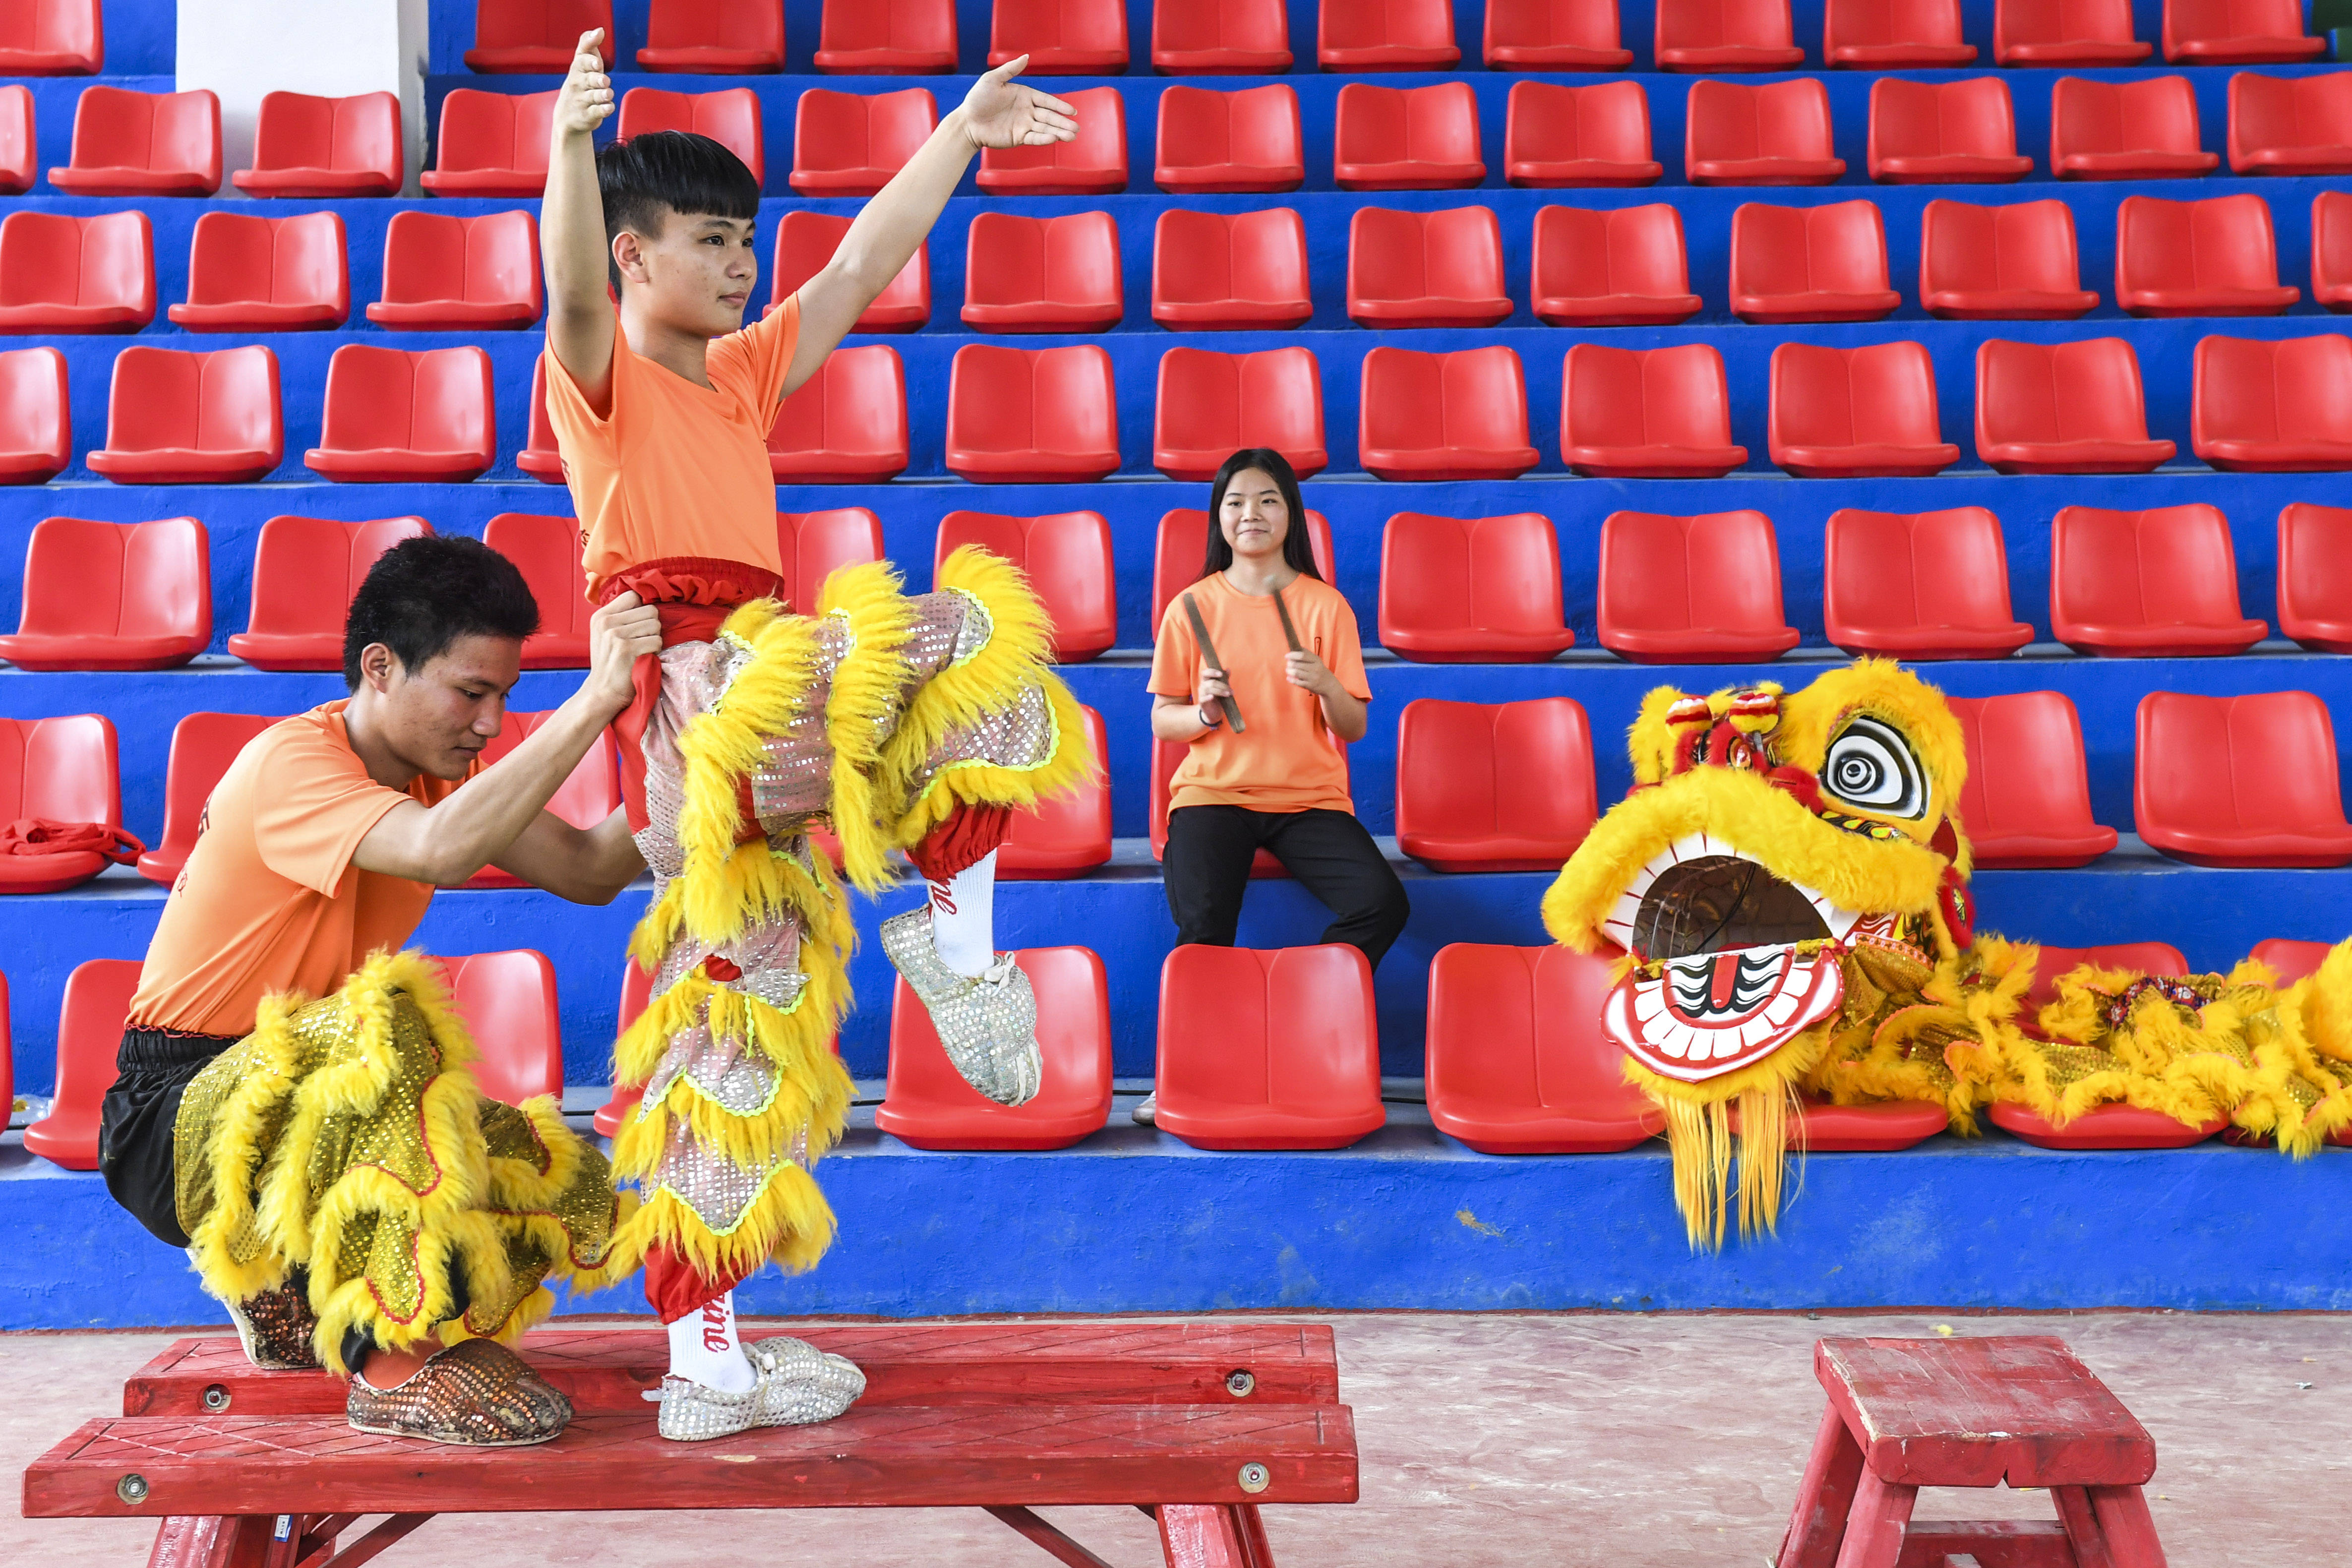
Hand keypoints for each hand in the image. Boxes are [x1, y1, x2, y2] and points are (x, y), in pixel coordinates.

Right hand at [553, 29, 613, 138]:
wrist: (566, 116)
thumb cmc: (580, 84)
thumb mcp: (581, 63)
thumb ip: (588, 45)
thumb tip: (599, 29)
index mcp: (577, 69)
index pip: (581, 61)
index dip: (589, 61)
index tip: (597, 62)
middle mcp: (577, 84)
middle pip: (588, 79)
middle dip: (596, 79)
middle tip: (604, 80)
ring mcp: (582, 100)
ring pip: (593, 96)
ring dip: (602, 94)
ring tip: (608, 93)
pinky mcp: (587, 115)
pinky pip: (596, 112)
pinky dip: (603, 110)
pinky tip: (609, 107)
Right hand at [585, 590, 661, 712]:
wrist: (602, 692)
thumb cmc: (610, 663)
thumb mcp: (606, 634)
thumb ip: (621, 615)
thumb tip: (646, 598)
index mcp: (601, 615)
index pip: (633, 596)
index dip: (642, 609)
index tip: (638, 626)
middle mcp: (606, 622)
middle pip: (649, 610)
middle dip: (651, 627)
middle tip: (640, 642)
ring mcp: (615, 635)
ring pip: (655, 624)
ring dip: (654, 639)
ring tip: (641, 651)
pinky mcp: (627, 649)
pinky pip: (657, 641)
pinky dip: (656, 651)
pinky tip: (644, 659)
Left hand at [957, 56, 1078, 151]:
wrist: (967, 121)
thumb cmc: (978, 98)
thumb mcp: (993, 79)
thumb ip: (1010, 69)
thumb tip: (1027, 56)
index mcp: (1024, 95)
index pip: (1046, 101)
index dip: (1059, 106)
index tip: (1072, 111)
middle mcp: (1027, 111)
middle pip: (1049, 116)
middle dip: (1063, 122)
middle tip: (1077, 127)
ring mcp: (1023, 125)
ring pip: (1045, 128)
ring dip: (1059, 132)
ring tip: (1072, 136)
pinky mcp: (1018, 137)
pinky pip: (1034, 138)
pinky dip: (1044, 138)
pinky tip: (1054, 138)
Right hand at [1195, 668, 1231, 728]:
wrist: (1214, 712)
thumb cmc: (1218, 698)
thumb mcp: (1223, 687)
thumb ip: (1225, 678)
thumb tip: (1228, 669)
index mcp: (1206, 681)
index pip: (1205, 672)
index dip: (1212, 672)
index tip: (1221, 674)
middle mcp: (1202, 686)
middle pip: (1210, 682)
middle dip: (1222, 685)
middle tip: (1231, 690)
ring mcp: (1201, 694)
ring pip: (1208, 689)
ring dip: (1220, 691)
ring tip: (1228, 694)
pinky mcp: (1202, 702)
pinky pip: (1203, 698)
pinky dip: (1207, 697)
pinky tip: (1212, 697)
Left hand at [1285, 650, 1336, 698]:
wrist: (1329, 685)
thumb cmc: (1319, 670)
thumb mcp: (1316, 661)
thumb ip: (1306, 654)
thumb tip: (1295, 647)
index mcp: (1316, 660)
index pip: (1302, 655)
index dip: (1292, 655)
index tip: (1287, 656)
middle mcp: (1315, 668)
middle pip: (1297, 664)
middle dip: (1290, 663)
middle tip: (1288, 664)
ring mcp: (1313, 678)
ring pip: (1296, 673)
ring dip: (1289, 671)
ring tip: (1288, 670)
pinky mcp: (1310, 686)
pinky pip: (1297, 682)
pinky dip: (1291, 679)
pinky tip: (1289, 678)